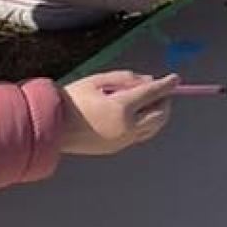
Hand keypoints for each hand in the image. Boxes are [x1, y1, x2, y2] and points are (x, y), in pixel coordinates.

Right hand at [58, 71, 178, 155]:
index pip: (152, 93)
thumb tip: (149, 81)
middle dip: (165, 101)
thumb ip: (125, 78)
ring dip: (158, 114)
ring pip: (152, 128)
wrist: (52, 126)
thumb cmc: (72, 99)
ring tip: (152, 103)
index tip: (175, 78)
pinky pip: (139, 135)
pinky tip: (138, 115)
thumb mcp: (97, 80)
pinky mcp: (117, 148)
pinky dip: (145, 124)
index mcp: (121, 108)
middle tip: (163, 91)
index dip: (166, 84)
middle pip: (159, 115)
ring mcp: (122, 140)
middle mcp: (126, 127)